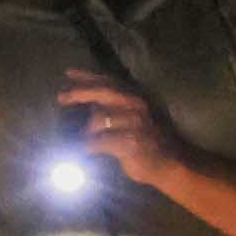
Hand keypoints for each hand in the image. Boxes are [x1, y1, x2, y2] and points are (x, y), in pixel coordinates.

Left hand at [52, 79, 174, 192]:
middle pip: (103, 92)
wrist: (173, 162)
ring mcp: (135, 124)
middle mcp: (136, 105)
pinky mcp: (130, 143)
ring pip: (99, 120)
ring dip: (84, 130)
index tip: (69, 73)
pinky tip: (82, 150)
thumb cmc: (151, 141)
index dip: (88, 76)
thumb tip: (89, 106)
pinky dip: (88, 146)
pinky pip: (100, 142)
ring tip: (74, 137)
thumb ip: (116, 108)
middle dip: (80, 92)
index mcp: (136, 97)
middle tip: (61, 97)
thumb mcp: (135, 117)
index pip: (109, 81)